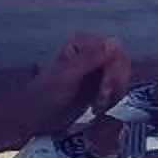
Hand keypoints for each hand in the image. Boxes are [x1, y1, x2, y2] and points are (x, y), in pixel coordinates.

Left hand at [16, 34, 131, 138]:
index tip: (106, 89)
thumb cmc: (47, 93)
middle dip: (115, 84)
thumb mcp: (68, 75)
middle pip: (122, 63)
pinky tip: (98, 107)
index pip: (115, 50)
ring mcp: (98, 68)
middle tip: (101, 100)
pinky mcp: (100, 84)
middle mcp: (94, 51)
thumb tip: (115, 42)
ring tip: (97, 106)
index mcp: (84, 42)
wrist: (36, 116)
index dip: (115, 70)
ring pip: (122, 77)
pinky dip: (112, 99)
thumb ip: (91, 58)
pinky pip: (118, 88)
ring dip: (114, 93)